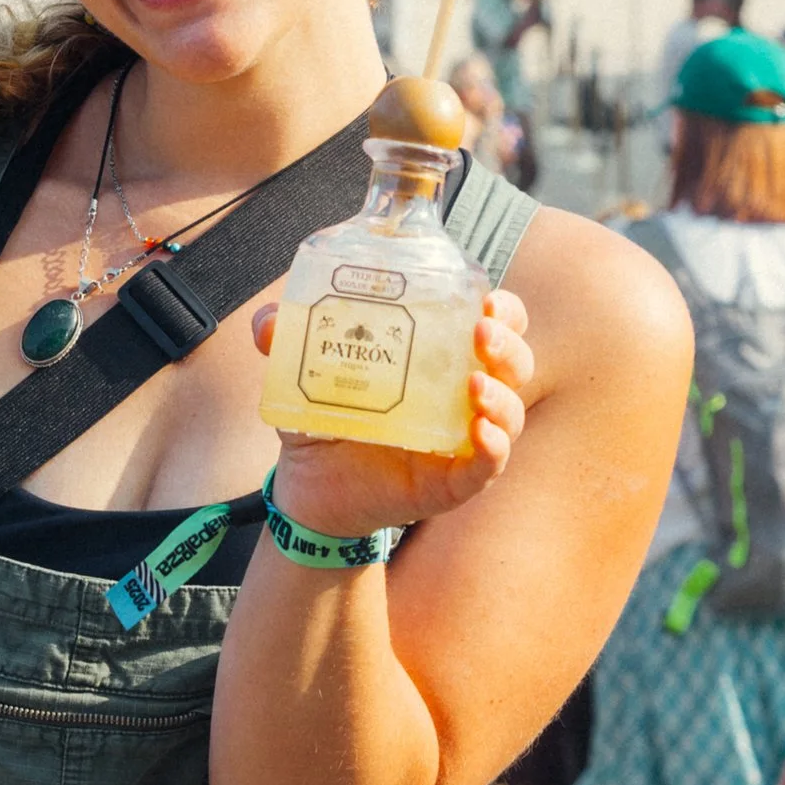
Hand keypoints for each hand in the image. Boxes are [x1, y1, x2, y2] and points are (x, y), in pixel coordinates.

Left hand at [252, 288, 532, 542]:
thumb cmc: (324, 417)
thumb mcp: (303, 372)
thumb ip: (285, 339)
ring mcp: (464, 439)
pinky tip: (479, 432)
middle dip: (508, 342)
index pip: (497, 322)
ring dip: (502, 394)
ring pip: (511, 412)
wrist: (309, 486)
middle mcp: (464, 393)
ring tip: (474, 384)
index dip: (503, 308)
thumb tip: (268, 322)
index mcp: (441, 355)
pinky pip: (489, 465)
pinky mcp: (454, 481)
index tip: (485, 298)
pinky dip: (493, 448)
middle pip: (516, 361)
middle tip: (479, 332)